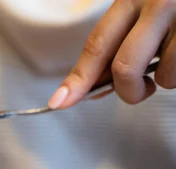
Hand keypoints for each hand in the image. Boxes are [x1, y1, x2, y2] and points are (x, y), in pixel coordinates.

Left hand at [48, 0, 175, 108]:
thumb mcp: (147, 5)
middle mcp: (160, 2)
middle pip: (125, 67)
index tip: (59, 103)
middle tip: (140, 89)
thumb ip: (122, 40)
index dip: (78, 79)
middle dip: (128, 90)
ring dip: (168, 79)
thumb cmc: (175, 1)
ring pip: (165, 77)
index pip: (98, 44)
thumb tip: (93, 86)